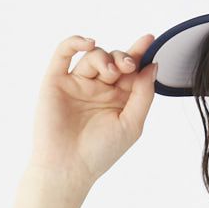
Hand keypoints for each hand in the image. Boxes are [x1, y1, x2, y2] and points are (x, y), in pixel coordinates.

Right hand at [28, 33, 158, 188]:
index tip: (149, 41)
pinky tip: (89, 43)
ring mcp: (77, 83)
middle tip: (128, 66)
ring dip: (104, 57)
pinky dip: (75, 42)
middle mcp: (98, 89)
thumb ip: (143, 94)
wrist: (68, 167)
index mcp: (119, 99)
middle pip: (114, 59)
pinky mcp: (56, 81)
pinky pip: (63, 53)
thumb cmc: (101, 152)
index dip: (140, 53)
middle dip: (123, 57)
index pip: (131, 71)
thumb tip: (152, 65)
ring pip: (93, 56)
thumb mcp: (132, 124)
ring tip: (110, 72)